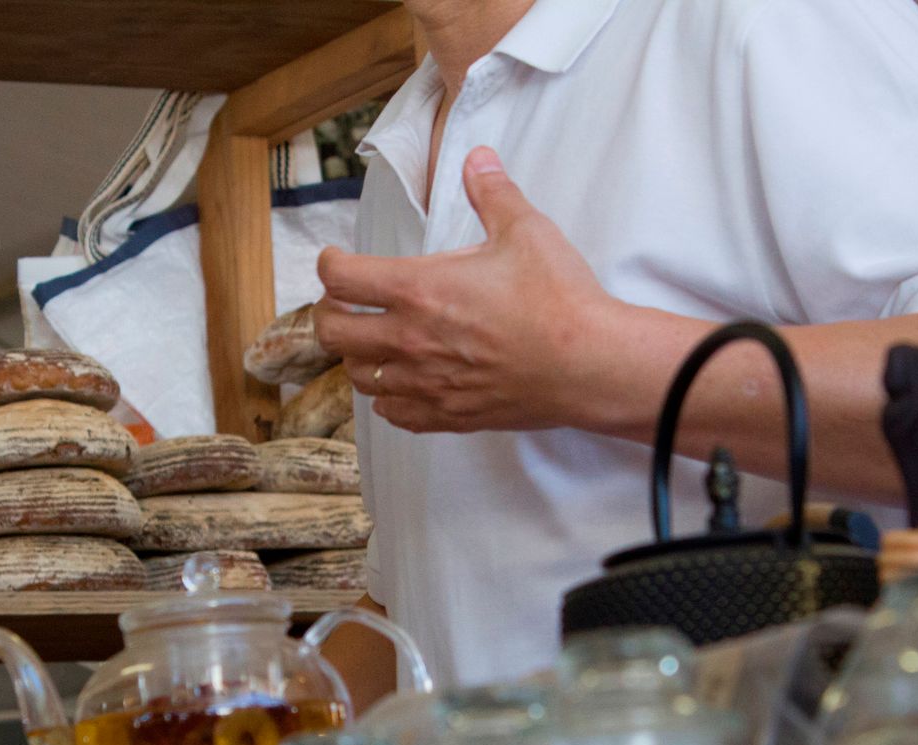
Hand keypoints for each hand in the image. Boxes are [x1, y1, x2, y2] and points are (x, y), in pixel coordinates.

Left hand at [314, 147, 642, 433]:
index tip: (336, 259)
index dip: (329, 264)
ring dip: (356, 355)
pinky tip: (400, 383)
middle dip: (328, 312)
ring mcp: (426, 382)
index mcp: (419, 289)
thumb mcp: (525, 231)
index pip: (341, 278)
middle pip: (332, 332)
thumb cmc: (558, 298)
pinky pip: (393, 412)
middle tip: (344, 302)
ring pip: (358, 375)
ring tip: (372, 341)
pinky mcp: (447, 414)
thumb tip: (477, 158)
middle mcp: (411, 339)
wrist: (589, 364)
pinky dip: (387, 398)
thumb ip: (492, 193)